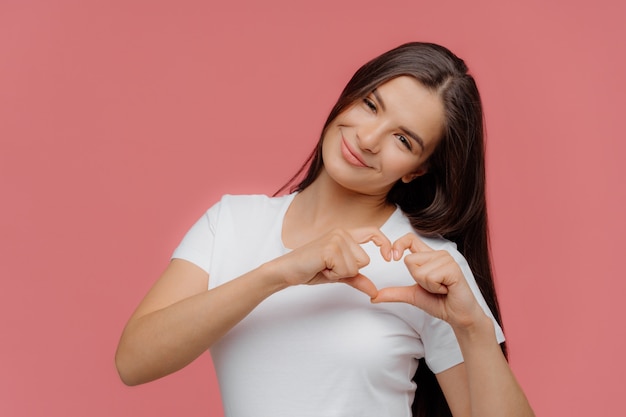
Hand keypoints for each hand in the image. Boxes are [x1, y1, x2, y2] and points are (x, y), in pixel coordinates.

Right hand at [271, 228, 391, 297]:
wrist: (287, 271)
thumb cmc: (310, 269)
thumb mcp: (338, 275)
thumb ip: (357, 279)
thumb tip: (374, 291)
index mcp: (344, 235)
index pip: (373, 232)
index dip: (384, 243)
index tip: (390, 257)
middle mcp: (341, 233)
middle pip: (365, 260)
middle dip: (349, 271)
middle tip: (329, 268)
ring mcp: (336, 239)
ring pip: (356, 266)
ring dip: (340, 274)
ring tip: (324, 268)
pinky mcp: (330, 248)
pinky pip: (346, 270)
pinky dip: (334, 275)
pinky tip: (321, 269)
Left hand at [371, 233, 484, 327]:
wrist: (458, 316)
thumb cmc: (439, 302)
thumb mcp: (412, 295)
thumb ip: (394, 293)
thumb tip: (374, 297)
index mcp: (429, 256)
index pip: (410, 238)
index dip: (398, 244)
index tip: (392, 258)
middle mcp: (438, 254)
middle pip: (410, 260)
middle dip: (417, 279)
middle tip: (433, 286)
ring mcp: (447, 260)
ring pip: (418, 270)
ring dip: (427, 285)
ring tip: (441, 288)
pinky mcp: (453, 269)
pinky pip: (429, 276)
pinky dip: (434, 288)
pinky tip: (446, 289)